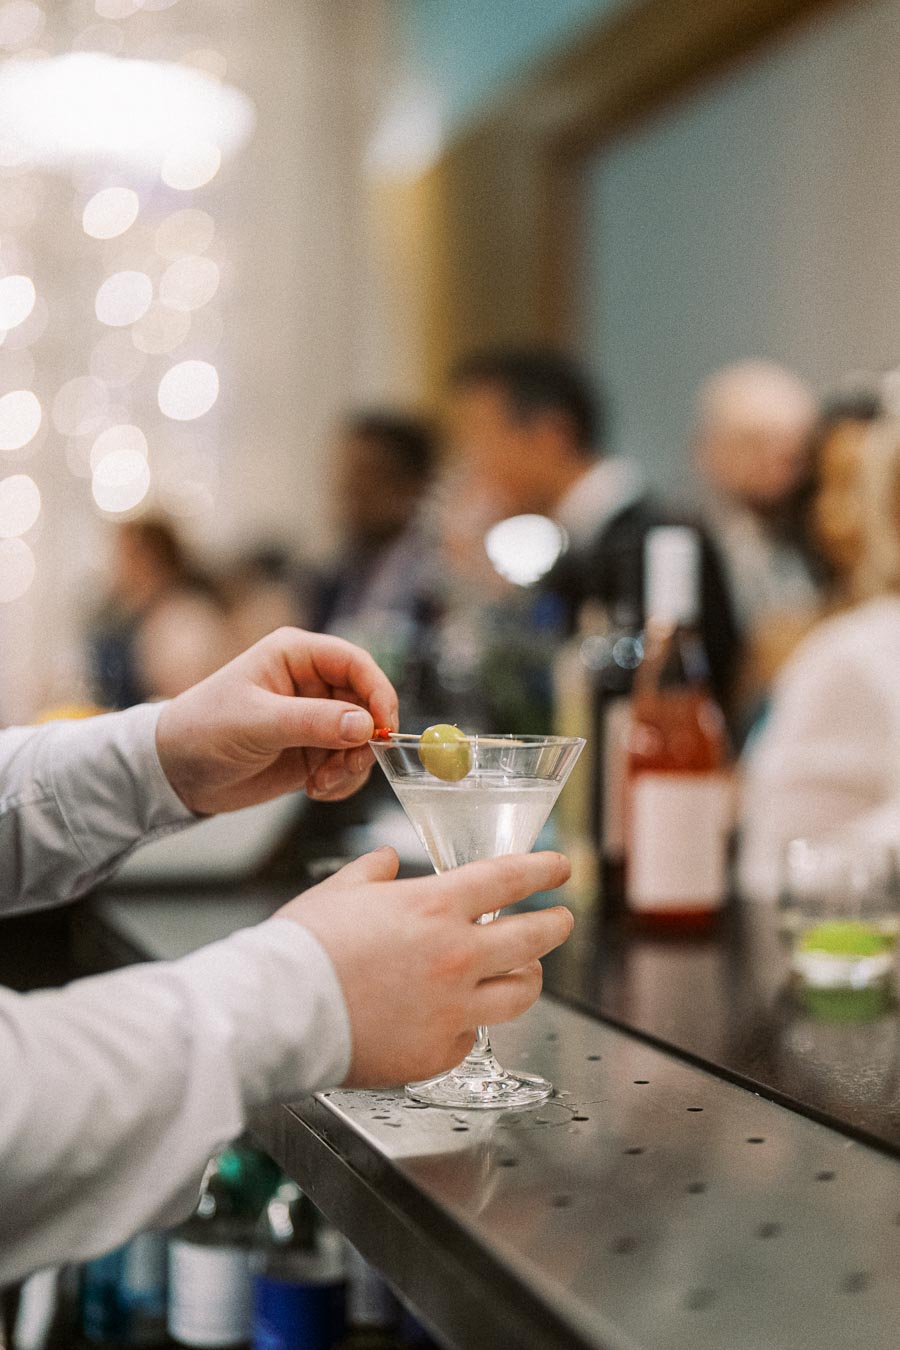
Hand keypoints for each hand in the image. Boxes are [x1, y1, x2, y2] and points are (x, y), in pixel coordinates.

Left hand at [156, 628, 397, 814]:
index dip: (378, 691)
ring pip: (363, 739)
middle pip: (367, 705)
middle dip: (364, 740)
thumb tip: (366, 726)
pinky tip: (315, 790)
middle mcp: (312, 684)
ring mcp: (315, 719)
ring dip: (352, 766)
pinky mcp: (314, 751)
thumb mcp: (258, 722)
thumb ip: (313, 722)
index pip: (355, 663)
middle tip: (346, 767)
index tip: (385, 726)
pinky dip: (342, 782)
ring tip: (321, 783)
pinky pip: (349, 765)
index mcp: (296, 656)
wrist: (175, 773)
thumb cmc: (204, 729)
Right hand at [278, 847, 572, 1087]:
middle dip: (556, 924)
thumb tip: (383, 863)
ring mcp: (453, 1008)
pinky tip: (453, 1017)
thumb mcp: (339, 892)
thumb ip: (371, 875)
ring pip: (520, 994)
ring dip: (527, 978)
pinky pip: (470, 1035)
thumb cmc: (303, 948)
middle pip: (534, 938)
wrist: (280, 1011)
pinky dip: (466, 1023)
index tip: (559, 867)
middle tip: (561, 920)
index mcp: (435, 907)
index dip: (542, 869)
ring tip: (524, 973)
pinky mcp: (439, 1053)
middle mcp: (456, 956)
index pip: (509, 880)